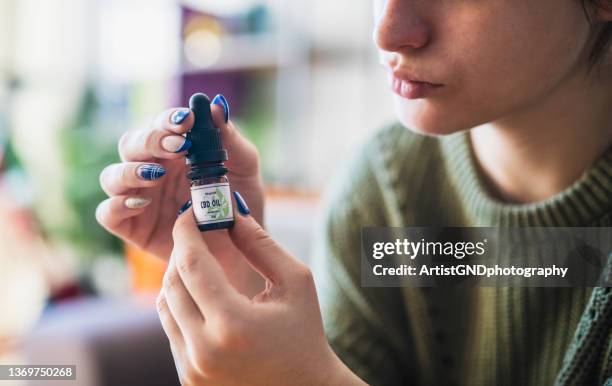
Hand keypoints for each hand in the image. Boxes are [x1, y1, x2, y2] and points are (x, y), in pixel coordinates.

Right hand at [96, 96, 263, 293]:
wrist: (242, 250)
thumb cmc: (240, 203)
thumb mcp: (244, 169)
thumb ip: (231, 139)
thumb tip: (215, 106)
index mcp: (175, 150)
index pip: (162, 125)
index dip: (169, 120)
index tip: (187, 121)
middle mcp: (152, 169)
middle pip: (131, 144)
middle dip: (150, 141)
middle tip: (177, 147)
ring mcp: (139, 197)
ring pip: (112, 175)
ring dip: (130, 171)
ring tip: (157, 176)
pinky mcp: (131, 226)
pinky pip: (107, 213)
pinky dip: (117, 205)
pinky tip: (141, 203)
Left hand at [156, 196, 365, 385]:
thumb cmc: (305, 333)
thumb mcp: (295, 282)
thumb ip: (261, 244)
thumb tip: (230, 213)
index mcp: (232, 324)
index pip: (192, 265)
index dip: (186, 232)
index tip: (189, 213)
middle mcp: (203, 350)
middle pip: (172, 283)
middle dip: (182, 251)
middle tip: (196, 232)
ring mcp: (192, 369)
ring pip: (165, 306)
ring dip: (178, 277)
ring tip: (202, 262)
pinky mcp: (188, 378)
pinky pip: (171, 329)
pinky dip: (182, 305)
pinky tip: (204, 295)